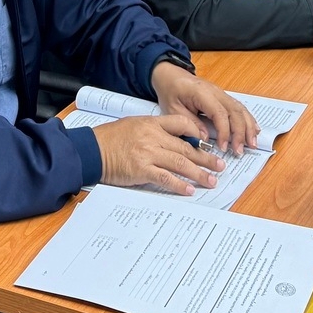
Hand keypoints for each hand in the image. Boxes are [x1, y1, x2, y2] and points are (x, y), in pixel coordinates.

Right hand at [93, 115, 225, 195]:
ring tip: (211, 181)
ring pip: (181, 163)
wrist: (92, 150)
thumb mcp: (134, 125)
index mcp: (152, 123)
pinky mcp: (142, 170)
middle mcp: (153, 136)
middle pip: (187, 147)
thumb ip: (154, 131)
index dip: (198, 133)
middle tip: (219, 166)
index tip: (208, 143)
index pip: (182, 124)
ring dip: (199, 173)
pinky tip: (189, 190)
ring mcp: (148, 153)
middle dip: (206, 158)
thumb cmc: (110, 138)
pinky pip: (166, 178)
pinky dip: (179, 185)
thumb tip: (173, 142)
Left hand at [150, 61, 258, 154]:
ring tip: (252, 144)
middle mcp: (216, 92)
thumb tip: (205, 139)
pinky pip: (239, 107)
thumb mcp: (173, 109)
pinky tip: (254, 130)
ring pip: (240, 109)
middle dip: (240, 132)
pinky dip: (248, 119)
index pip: (220, 113)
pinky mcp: (223, 97)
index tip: (224, 148)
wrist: (170, 75)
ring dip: (248, 127)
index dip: (224, 132)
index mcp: (202, 93)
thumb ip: (190, 123)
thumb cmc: (171, 91)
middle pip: (235, 111)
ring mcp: (221, 93)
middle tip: (240, 151)